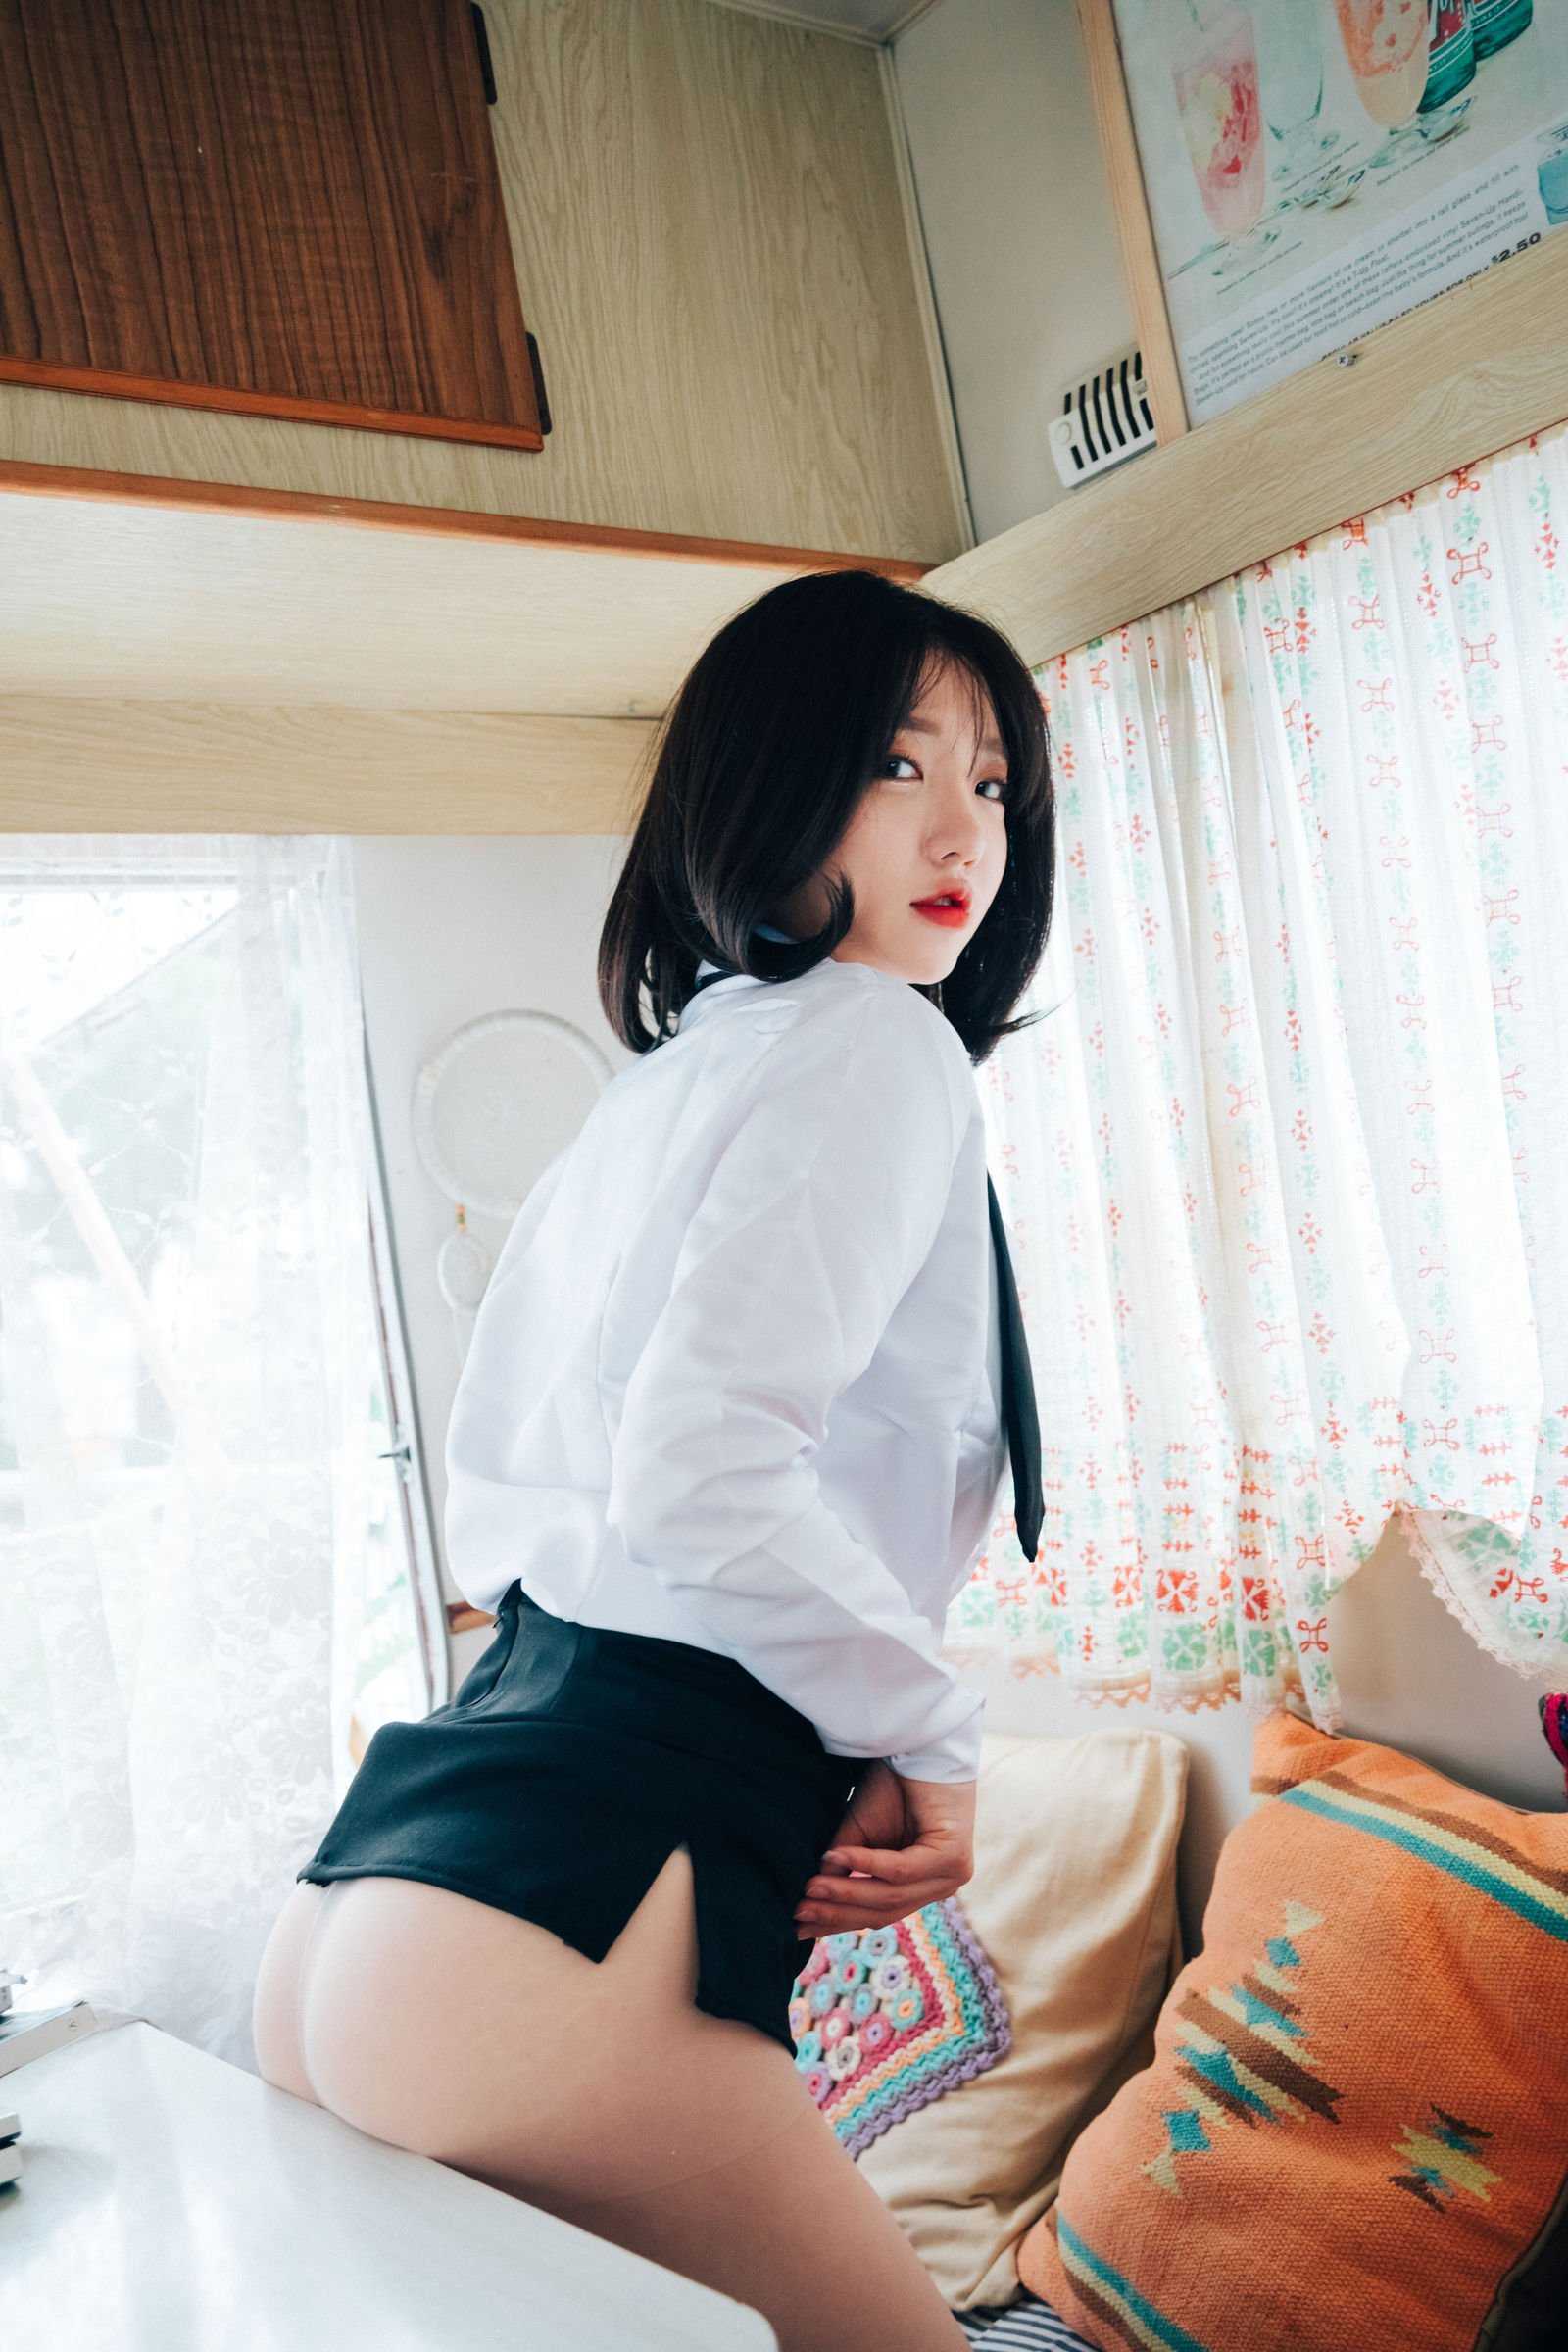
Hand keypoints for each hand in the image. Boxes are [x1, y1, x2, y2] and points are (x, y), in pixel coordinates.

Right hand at [793, 1760, 975, 1935]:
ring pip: (890, 1896)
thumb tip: (806, 1902)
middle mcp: (938, 1887)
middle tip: (797, 1912)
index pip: (875, 1913)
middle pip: (882, 1912)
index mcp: (920, 1886)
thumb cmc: (892, 1786)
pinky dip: (867, 1864)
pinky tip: (838, 1856)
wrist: (921, 1745)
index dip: (835, 1921)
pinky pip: (902, 1870)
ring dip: (846, 1892)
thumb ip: (840, 1869)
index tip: (795, 1929)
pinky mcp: (954, 1859)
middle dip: (836, 1913)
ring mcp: (950, 1876)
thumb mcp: (857, 1836)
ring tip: (810, 1888)